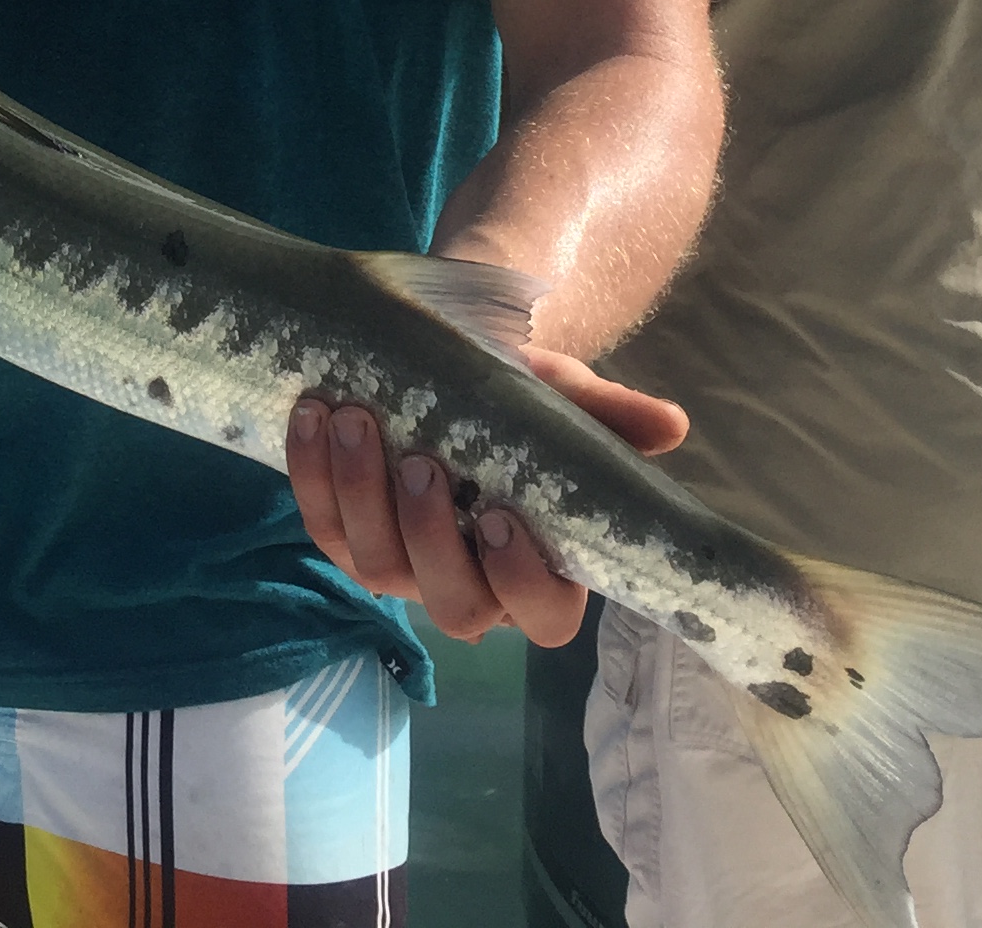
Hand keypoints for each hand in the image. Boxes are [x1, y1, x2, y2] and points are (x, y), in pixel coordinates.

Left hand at [285, 350, 687, 647]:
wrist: (443, 365)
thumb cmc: (516, 397)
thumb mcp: (560, 397)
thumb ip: (607, 414)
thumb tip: (670, 424)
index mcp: (541, 568)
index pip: (543, 614)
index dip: (521, 582)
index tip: (501, 515)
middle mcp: (471, 584)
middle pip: (454, 606)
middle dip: (430, 536)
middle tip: (422, 461)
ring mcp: (403, 568)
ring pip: (378, 570)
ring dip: (360, 495)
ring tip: (354, 418)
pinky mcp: (345, 538)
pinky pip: (324, 528)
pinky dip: (312, 475)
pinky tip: (312, 415)